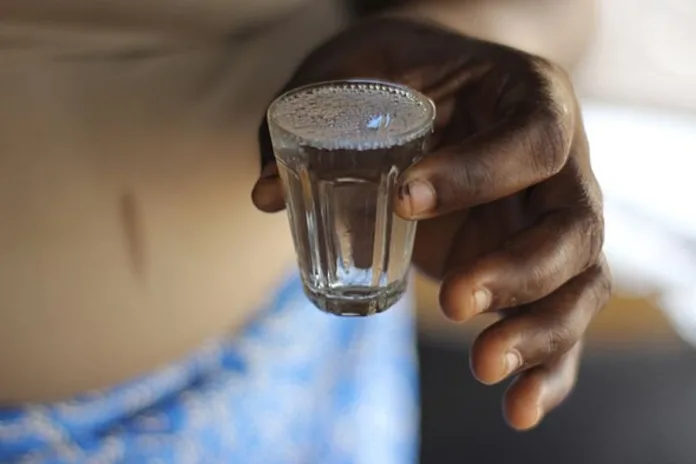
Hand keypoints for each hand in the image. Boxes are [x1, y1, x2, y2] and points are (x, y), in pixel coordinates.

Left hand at [253, 17, 610, 430]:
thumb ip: (316, 114)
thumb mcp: (359, 65)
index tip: (405, 199)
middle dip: (519, 269)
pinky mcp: (539, 268)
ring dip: (540, 330)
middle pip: (576, 224)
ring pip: (581, 281)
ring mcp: (555, 220)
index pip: (533, 138)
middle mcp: (560, 164)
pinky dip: (549, 369)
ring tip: (482, 366)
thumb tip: (265, 194)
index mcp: (529, 98)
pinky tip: (518, 409)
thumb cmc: (404, 69)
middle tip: (451, 299)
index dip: (481, 173)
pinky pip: (563, 319)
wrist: (443, 85)